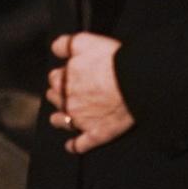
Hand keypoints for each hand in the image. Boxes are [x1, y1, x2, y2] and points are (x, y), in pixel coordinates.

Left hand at [46, 32, 134, 152]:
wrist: (133, 83)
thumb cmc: (111, 61)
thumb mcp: (83, 42)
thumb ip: (64, 45)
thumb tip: (56, 49)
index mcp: (64, 79)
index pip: (54, 77)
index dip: (62, 74)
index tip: (67, 73)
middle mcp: (68, 101)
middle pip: (56, 98)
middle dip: (58, 94)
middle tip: (65, 92)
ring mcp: (81, 120)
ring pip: (63, 122)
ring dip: (60, 119)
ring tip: (60, 118)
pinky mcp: (97, 134)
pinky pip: (81, 144)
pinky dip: (75, 146)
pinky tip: (72, 147)